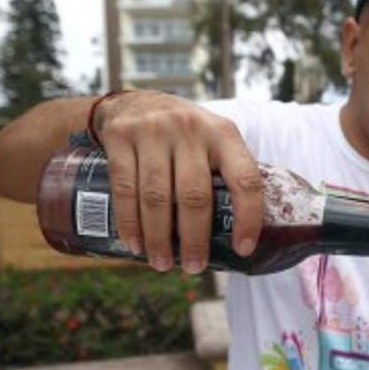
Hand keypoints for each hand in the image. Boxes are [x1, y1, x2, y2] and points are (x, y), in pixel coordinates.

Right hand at [95, 90, 263, 272]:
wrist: (134, 102)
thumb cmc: (184, 136)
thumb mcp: (213, 142)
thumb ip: (226, 176)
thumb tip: (241, 236)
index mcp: (224, 135)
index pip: (245, 180)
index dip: (248, 218)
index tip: (243, 249)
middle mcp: (191, 129)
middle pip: (195, 195)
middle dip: (195, 239)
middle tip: (195, 267)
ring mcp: (153, 130)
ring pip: (157, 197)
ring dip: (159, 238)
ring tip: (162, 264)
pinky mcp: (120, 136)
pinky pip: (124, 188)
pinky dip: (130, 222)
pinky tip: (135, 244)